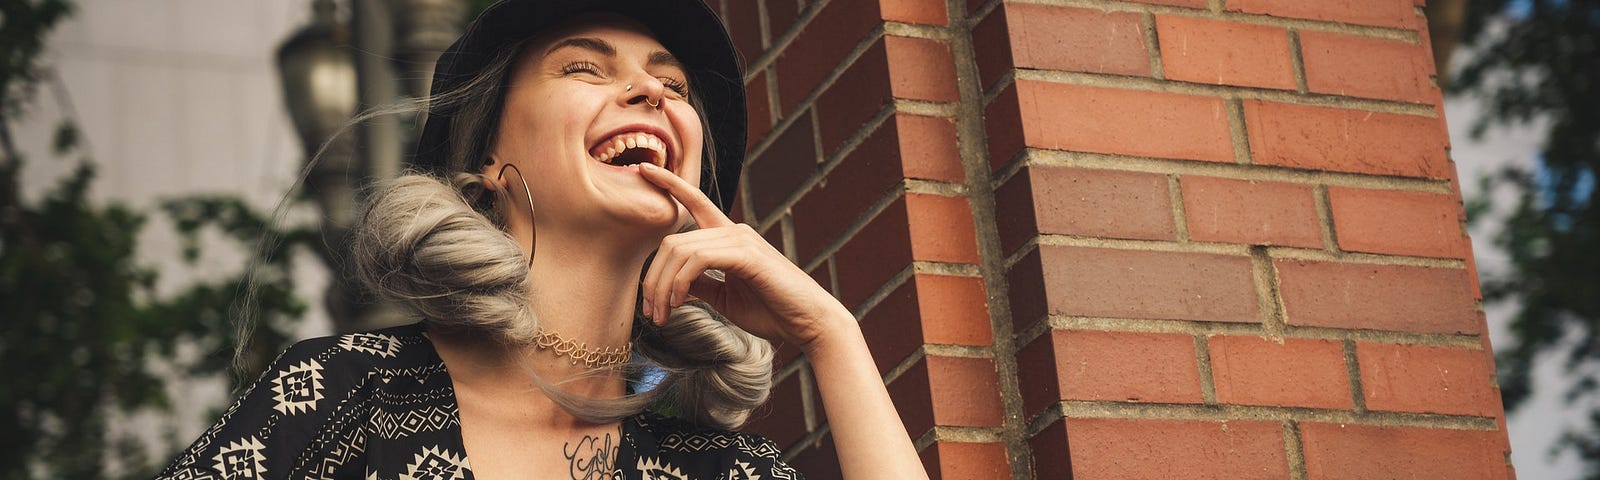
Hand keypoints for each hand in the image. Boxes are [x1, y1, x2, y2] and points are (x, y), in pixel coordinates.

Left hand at [636, 163, 850, 350]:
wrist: (809, 324)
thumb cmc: (772, 312)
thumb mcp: (725, 297)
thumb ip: (701, 283)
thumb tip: (675, 281)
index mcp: (729, 238)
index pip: (695, 202)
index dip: (669, 183)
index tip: (644, 169)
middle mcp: (734, 231)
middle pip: (673, 241)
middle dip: (653, 279)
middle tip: (650, 313)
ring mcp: (741, 240)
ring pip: (681, 250)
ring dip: (663, 286)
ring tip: (661, 316)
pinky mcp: (747, 254)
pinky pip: (699, 259)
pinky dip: (680, 282)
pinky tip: (679, 303)